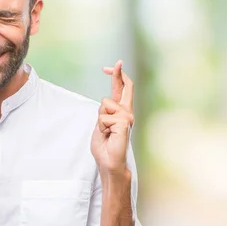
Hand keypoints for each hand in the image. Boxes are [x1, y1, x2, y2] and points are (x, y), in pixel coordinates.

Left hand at [91, 60, 134, 181]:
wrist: (109, 163)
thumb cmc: (105, 147)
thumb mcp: (101, 125)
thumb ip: (104, 113)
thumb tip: (105, 102)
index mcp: (120, 112)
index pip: (121, 89)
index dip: (116, 76)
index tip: (112, 66)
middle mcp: (126, 112)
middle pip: (124, 87)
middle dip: (118, 74)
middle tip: (117, 62)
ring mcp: (127, 116)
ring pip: (104, 105)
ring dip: (99, 120)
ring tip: (106, 132)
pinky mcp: (124, 122)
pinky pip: (103, 117)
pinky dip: (101, 127)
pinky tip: (109, 135)